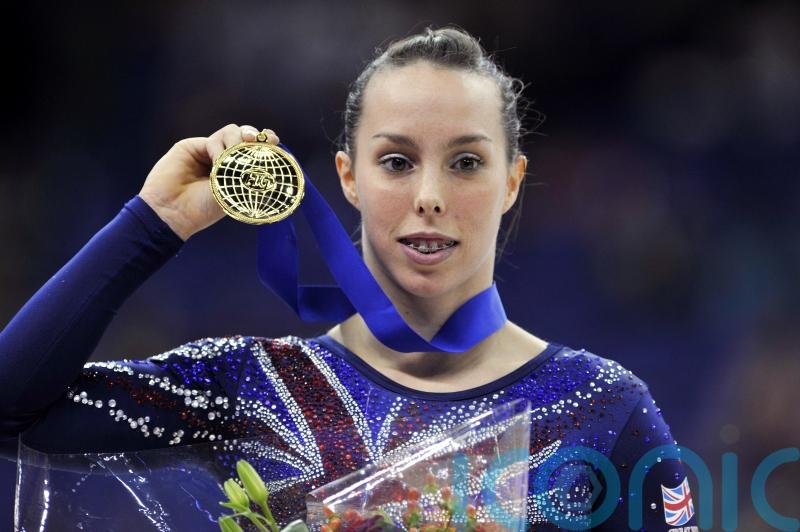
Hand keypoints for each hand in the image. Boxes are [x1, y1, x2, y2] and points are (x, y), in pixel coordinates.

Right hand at [138, 124, 280, 240]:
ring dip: (236, 143)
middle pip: (245, 136)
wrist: (174, 211)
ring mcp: (209, 152)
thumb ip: (249, 172)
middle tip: (255, 143)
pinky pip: (214, 138)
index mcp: (238, 172)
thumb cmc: (205, 208)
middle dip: (254, 137)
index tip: (274, 141)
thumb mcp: (234, 191)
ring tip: (231, 162)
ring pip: (231, 132)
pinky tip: (218, 163)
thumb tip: (267, 152)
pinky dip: (220, 148)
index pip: (256, 151)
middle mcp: (225, 160)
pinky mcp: (193, 146)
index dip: (266, 143)